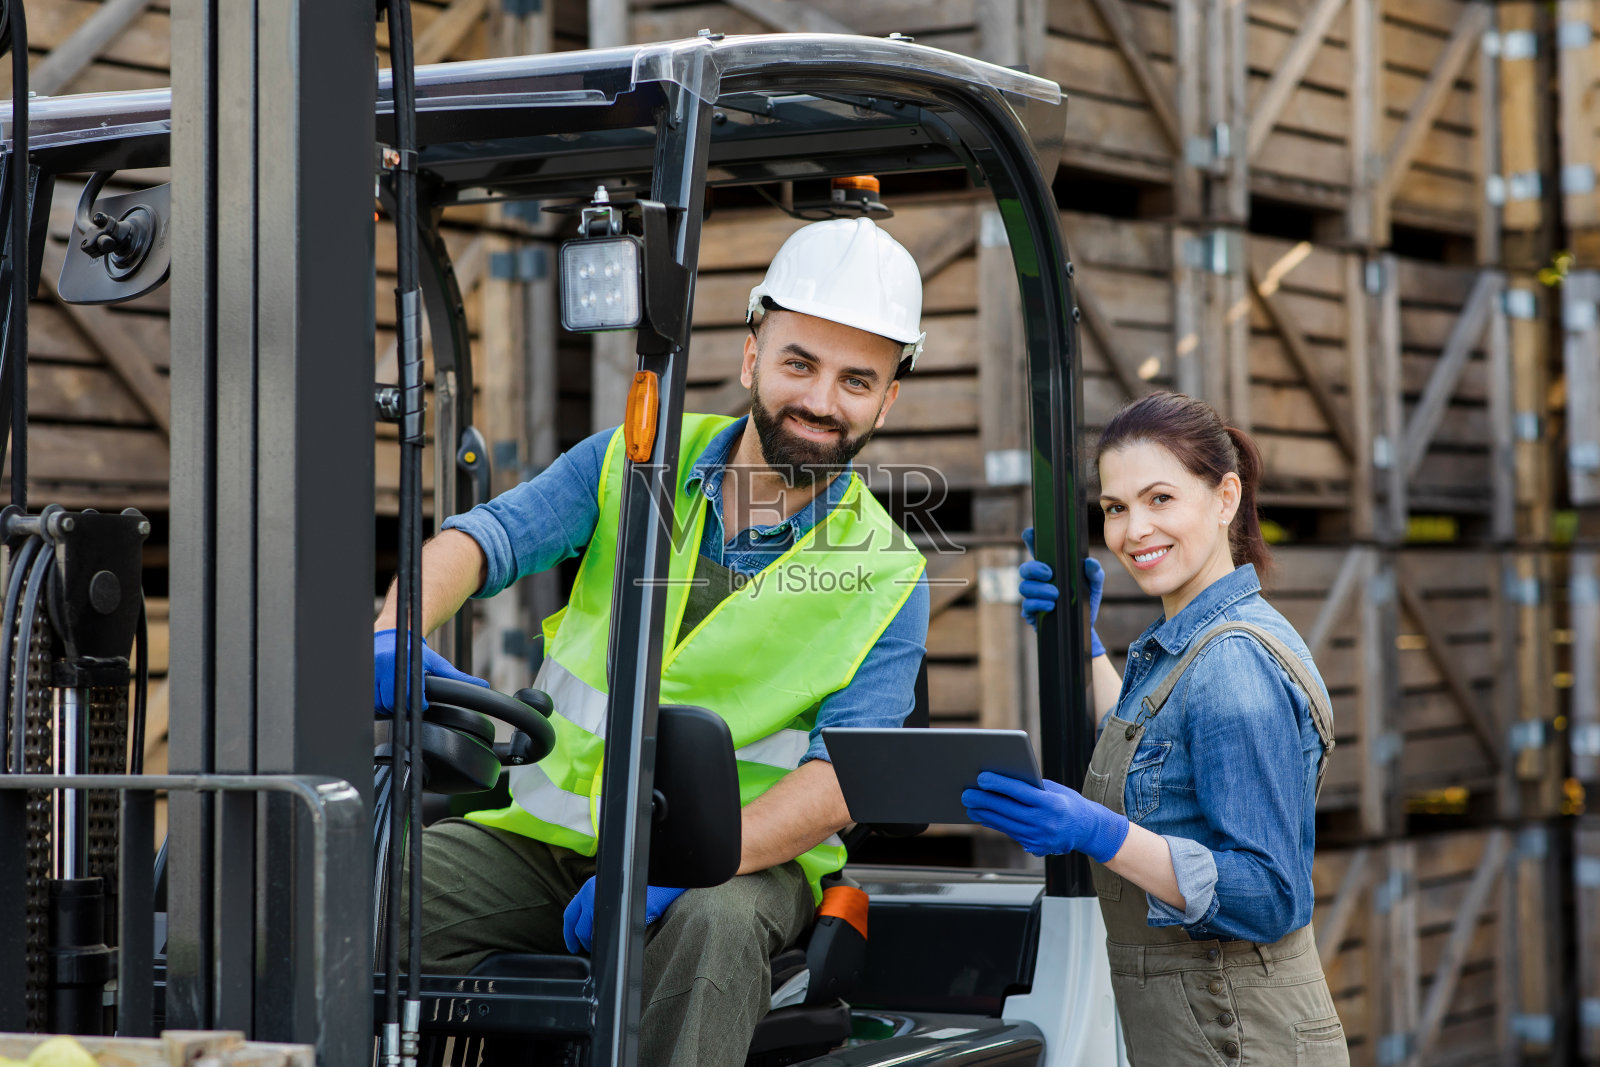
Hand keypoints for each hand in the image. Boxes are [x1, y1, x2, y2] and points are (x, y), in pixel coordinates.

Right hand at [372, 628, 487, 714]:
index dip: (417, 702)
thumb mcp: (437, 663)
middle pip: (391, 702)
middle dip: (402, 706)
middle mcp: (382, 664)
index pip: (409, 693)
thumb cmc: (416, 652)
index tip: (422, 702)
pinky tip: (384, 694)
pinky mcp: (361, 676)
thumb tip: (485, 685)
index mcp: (402, 661)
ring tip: (397, 695)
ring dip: (388, 706)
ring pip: (378, 704)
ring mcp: (369, 670)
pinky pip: (368, 702)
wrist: (391, 635)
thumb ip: (459, 677)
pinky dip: (376, 704)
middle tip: (409, 700)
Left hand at [562, 877, 686, 953]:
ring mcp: (603, 903)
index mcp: (590, 887)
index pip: (571, 913)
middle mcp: (591, 893)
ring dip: (595, 942)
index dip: (569, 932)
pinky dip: (608, 941)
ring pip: (590, 933)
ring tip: (603, 946)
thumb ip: (599, 902)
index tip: (573, 944)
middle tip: (590, 949)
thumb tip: (590, 923)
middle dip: (582, 941)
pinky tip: (615, 941)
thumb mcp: (614, 889)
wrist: (662, 881)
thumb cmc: (641, 887)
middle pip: (579, 927)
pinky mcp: (617, 914)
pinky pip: (607, 934)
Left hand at [962, 771, 1128, 861]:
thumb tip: (1003, 780)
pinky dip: (997, 824)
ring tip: (971, 806)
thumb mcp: (1055, 790)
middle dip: (984, 801)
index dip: (998, 784)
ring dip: (985, 815)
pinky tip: (985, 817)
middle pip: (1008, 810)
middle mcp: (1045, 823)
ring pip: (1006, 824)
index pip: (1019, 792)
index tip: (981, 777)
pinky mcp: (1035, 847)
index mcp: (1051, 804)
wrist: (1088, 830)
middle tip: (966, 794)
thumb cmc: (1070, 804)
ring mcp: (1040, 838)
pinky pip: (1012, 833)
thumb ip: (1032, 787)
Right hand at [1018, 529, 1105, 656]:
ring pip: (1024, 587)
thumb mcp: (1093, 586)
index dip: (1030, 540)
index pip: (1037, 551)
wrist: (1083, 629)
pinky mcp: (1032, 613)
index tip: (1029, 532)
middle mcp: (1039, 581)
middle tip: (1048, 573)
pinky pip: (1027, 606)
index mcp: (1052, 569)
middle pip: (1025, 569)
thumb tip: (1090, 563)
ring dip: (1039, 589)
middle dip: (1034, 569)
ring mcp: (1033, 597)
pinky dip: (1038, 604)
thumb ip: (1094, 573)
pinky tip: (1050, 606)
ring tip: (1055, 595)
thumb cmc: (1085, 602)